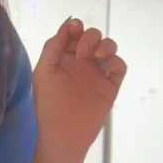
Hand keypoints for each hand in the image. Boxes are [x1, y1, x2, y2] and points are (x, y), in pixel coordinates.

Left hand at [33, 18, 126, 162]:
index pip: (73, 33)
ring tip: (96, 57)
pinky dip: (116, 62)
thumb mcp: (43, 73)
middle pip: (93, 36)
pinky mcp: (110, 86)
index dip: (75, 27)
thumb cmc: (49, 106)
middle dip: (90, 37)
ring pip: (109, 47)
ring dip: (105, 45)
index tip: (74, 30)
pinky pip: (119, 66)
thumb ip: (52, 48)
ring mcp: (97, 74)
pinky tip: (106, 69)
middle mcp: (81, 63)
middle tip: (81, 53)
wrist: (64, 135)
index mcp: (63, 58)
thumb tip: (67, 27)